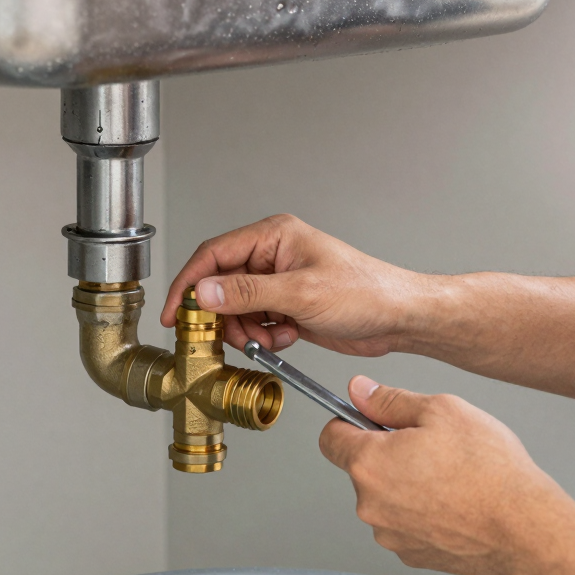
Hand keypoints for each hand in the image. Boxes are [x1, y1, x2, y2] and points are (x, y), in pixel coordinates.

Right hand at [162, 215, 427, 355]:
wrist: (398, 318)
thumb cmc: (366, 292)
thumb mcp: (302, 293)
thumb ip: (248, 292)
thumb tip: (206, 292)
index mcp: (274, 236)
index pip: (213, 255)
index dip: (190, 284)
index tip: (176, 313)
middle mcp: (273, 255)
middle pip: (221, 285)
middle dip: (223, 316)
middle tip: (231, 336)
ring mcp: (280, 282)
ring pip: (236, 309)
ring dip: (246, 330)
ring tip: (269, 337)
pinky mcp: (288, 306)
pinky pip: (256, 323)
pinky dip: (263, 336)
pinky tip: (285, 338)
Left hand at [319, 376, 574, 574]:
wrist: (523, 526)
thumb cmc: (489, 469)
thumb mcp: (442, 410)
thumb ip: (390, 400)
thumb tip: (360, 390)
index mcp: (370, 463)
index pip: (330, 438)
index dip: (349, 423)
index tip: (372, 420)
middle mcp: (370, 505)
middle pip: (362, 469)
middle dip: (388, 455)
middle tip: (431, 447)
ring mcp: (390, 535)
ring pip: (385, 498)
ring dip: (406, 486)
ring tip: (450, 478)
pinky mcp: (411, 556)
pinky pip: (405, 525)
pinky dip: (422, 513)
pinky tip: (454, 503)